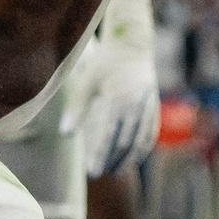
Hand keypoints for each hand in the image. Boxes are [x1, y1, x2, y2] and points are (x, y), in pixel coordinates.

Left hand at [70, 0, 160, 177]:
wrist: (133, 45)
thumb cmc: (106, 63)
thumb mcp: (88, 82)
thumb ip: (77, 109)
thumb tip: (65, 134)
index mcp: (118, 100)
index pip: (109, 136)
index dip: (101, 155)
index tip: (93, 171)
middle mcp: (135, 106)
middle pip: (126, 142)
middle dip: (114, 160)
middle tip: (101, 173)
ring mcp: (147, 107)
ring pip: (141, 140)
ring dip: (130, 159)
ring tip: (117, 171)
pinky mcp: (153, 106)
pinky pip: (150, 132)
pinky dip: (142, 148)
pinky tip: (134, 157)